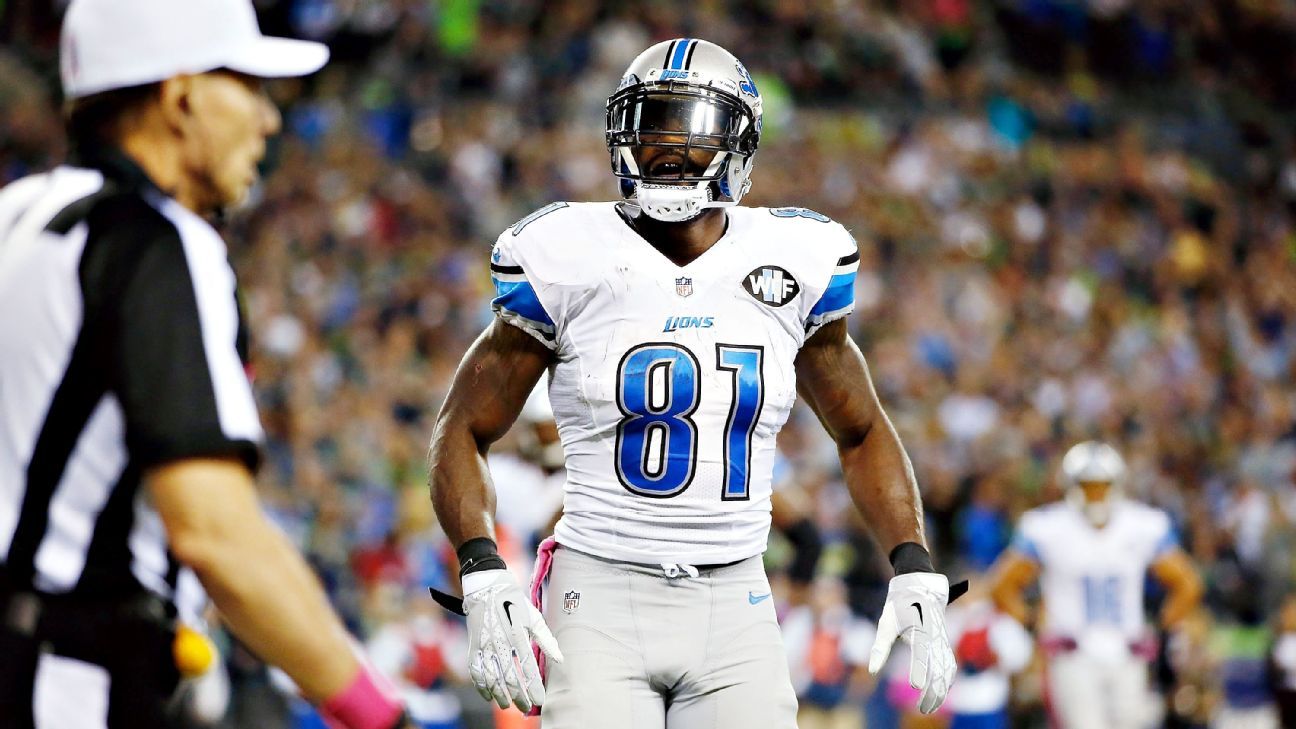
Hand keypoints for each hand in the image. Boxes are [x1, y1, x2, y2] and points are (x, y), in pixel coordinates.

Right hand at [462, 569, 562, 712]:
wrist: (486, 587)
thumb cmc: (515, 602)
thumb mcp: (534, 617)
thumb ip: (547, 640)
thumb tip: (560, 659)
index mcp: (517, 634)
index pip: (528, 667)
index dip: (534, 686)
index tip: (541, 700)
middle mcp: (500, 642)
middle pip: (509, 677)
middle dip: (519, 696)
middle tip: (526, 707)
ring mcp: (484, 645)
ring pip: (491, 678)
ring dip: (500, 695)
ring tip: (508, 706)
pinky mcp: (473, 646)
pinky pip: (476, 671)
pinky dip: (482, 686)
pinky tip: (489, 696)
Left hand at [868, 572, 956, 714]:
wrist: (918, 584)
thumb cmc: (899, 605)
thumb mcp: (886, 624)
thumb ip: (880, 648)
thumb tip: (872, 670)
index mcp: (921, 630)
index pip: (922, 655)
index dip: (920, 671)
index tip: (916, 688)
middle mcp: (935, 636)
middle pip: (940, 668)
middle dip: (934, 691)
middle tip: (923, 709)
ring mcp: (942, 639)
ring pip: (948, 668)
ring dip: (942, 689)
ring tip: (931, 706)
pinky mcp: (943, 641)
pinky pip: (949, 662)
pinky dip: (947, 678)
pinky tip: (941, 691)